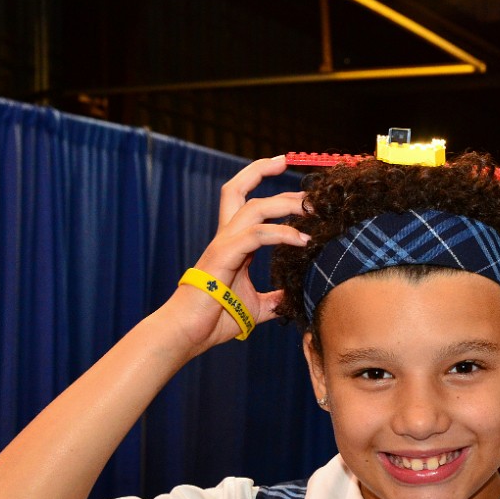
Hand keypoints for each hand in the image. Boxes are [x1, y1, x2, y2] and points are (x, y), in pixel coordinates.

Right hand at [172, 156, 308, 347]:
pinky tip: (302, 241)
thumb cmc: (216, 320)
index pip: (242, 197)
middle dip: (270, 175)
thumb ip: (275, 299)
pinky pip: (256, 235)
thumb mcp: (257, 307)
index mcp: (232, 243)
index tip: (283, 164)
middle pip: (240, 189)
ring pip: (254, 208)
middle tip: (304, 183)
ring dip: (285, 204)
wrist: (188, 334)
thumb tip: (294, 298)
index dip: (259, 176)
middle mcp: (225, 237)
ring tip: (311, 209)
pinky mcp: (223, 257)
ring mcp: (223, 245)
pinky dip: (281, 234)